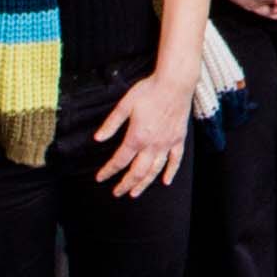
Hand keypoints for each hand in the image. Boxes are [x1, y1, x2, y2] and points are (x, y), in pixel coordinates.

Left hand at [98, 71, 198, 194]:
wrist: (175, 83)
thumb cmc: (149, 91)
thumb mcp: (125, 105)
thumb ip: (111, 124)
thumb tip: (98, 138)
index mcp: (136, 137)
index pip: (119, 160)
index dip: (108, 171)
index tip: (100, 178)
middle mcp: (152, 145)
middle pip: (137, 171)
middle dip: (125, 184)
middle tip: (117, 193)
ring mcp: (167, 143)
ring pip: (155, 170)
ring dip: (144, 184)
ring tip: (135, 193)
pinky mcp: (178, 139)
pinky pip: (175, 160)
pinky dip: (171, 172)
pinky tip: (166, 182)